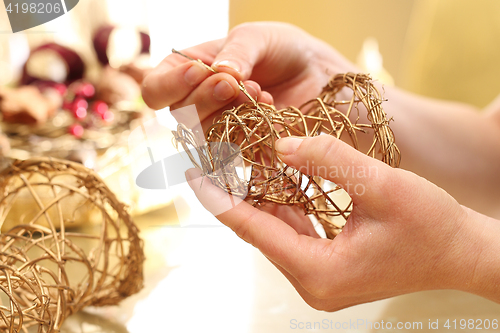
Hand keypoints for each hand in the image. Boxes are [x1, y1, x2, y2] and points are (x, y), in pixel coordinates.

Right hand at [141, 22, 357, 130]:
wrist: (319, 73)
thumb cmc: (283, 49)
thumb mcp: (258, 37)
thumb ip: (238, 51)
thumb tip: (220, 72)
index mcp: (190, 73)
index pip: (156, 90)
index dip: (170, 85)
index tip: (200, 71)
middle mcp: (200, 105)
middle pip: (180, 117)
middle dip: (206, 98)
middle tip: (235, 82)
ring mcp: (222, 130)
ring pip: (204, 137)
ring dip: (229, 114)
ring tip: (260, 92)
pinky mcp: (246, 150)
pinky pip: (235, 152)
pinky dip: (250, 131)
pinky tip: (270, 111)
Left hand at [185, 135, 490, 310]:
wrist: (461, 254)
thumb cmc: (432, 225)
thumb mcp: (384, 186)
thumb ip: (330, 161)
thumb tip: (281, 144)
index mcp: (318, 270)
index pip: (252, 229)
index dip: (219, 198)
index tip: (192, 173)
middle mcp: (311, 282)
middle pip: (259, 231)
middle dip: (237, 192)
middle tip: (216, 156)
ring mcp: (318, 279)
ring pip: (275, 231)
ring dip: (260, 197)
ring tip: (240, 162)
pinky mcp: (327, 268)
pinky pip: (293, 234)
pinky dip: (283, 206)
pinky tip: (277, 179)